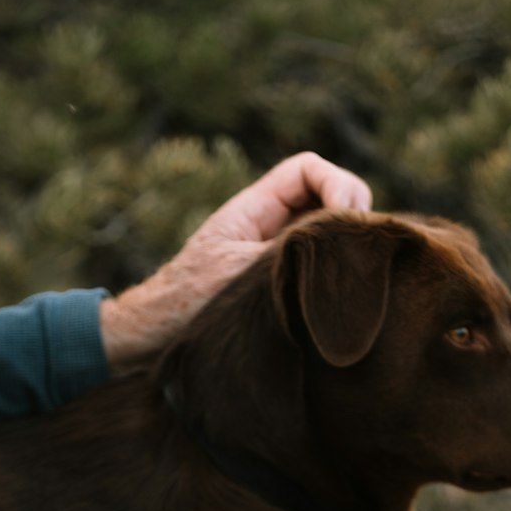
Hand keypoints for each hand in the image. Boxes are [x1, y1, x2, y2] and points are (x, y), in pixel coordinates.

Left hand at [100, 151, 372, 371]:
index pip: (308, 169)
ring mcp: (279, 256)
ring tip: (353, 278)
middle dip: (352, 215)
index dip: (337, 183)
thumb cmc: (187, 305)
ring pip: (331, 234)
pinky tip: (342, 299)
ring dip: (347, 248)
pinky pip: (323, 269)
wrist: (155, 341)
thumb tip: (342, 240)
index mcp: (254, 208)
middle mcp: (270, 226)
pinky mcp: (284, 286)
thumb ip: (291, 250)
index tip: (344, 221)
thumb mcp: (243, 272)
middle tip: (355, 253)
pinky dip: (339, 276)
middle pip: (330, 196)